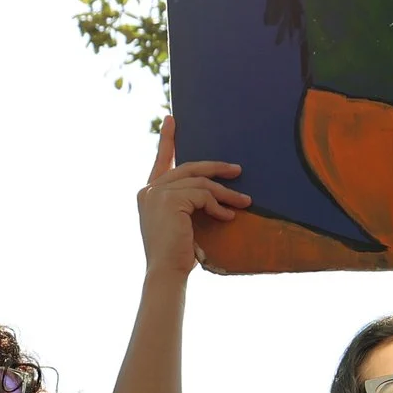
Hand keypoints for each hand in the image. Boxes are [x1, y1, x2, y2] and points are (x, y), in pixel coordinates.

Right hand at [138, 118, 249, 279]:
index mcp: (148, 194)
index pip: (160, 161)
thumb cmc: (177, 255)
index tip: (172, 120)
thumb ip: (187, 203)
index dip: (167, 140)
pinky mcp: (170, 199)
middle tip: (237, 169)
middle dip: (215, 167)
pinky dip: (218, 205)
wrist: (166, 272)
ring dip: (225, 193)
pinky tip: (228, 217)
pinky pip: (203, 195)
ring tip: (244, 201)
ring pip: (200, 182)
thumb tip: (211, 190)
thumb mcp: (180, 222)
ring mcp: (157, 193)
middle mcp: (149, 190)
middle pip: (188, 168)